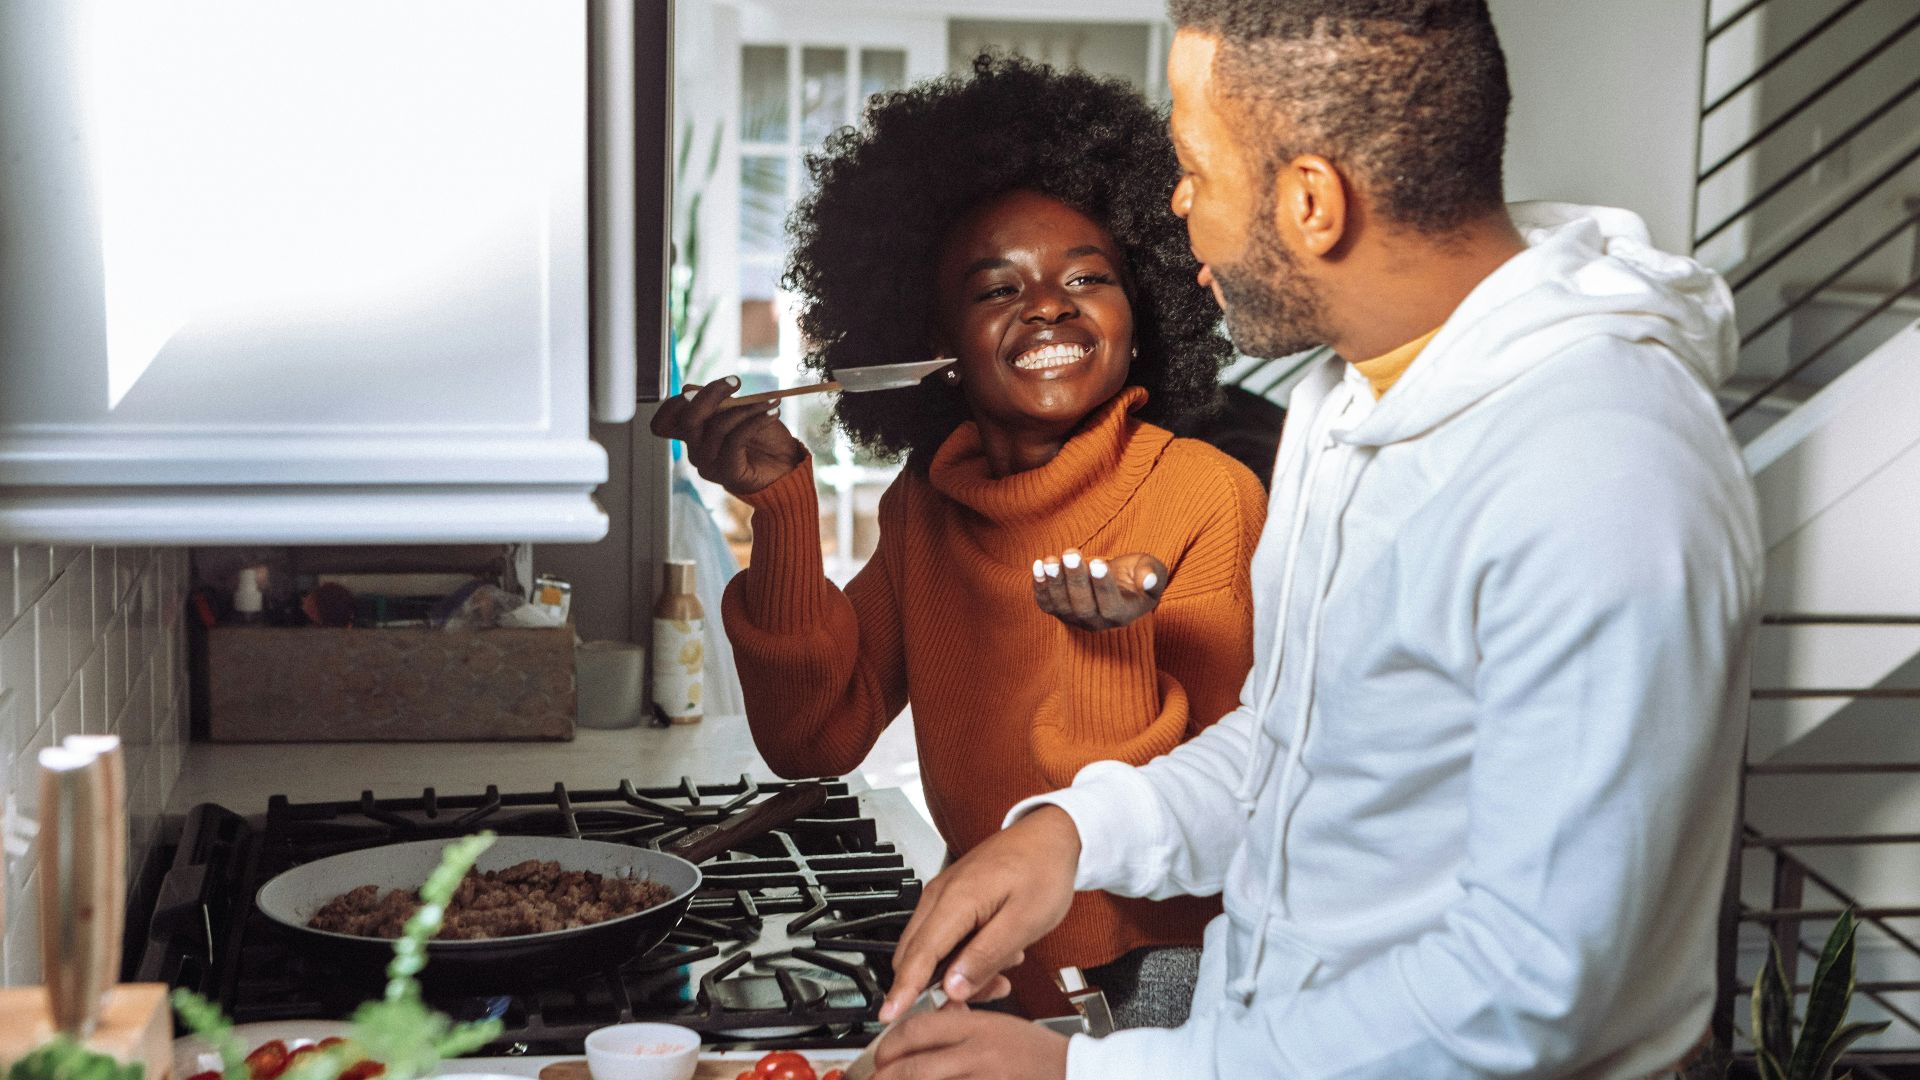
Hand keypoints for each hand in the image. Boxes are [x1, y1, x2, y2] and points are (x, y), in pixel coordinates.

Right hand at [649, 377, 806, 496]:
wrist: (786, 465)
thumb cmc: (762, 437)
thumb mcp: (738, 411)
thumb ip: (715, 402)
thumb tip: (688, 388)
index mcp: (693, 434)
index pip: (665, 421)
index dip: (678, 401)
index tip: (713, 384)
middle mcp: (695, 450)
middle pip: (687, 420)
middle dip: (710, 394)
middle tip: (736, 382)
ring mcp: (709, 464)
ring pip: (717, 427)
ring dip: (746, 409)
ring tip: (769, 403)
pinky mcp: (727, 473)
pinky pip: (735, 440)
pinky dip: (756, 421)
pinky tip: (772, 413)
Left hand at [871, 1009, 1068, 1079]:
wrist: (1076, 1074)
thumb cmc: (1040, 1056)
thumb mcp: (1001, 1027)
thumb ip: (965, 1024)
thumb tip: (928, 1024)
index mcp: (978, 1028)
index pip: (919, 1029)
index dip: (890, 1044)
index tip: (880, 1055)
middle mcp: (978, 1055)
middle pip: (914, 1067)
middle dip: (885, 1077)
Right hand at [882, 807, 1080, 1020]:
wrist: (1051, 835)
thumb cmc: (1043, 870)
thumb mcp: (1024, 922)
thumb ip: (985, 956)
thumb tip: (952, 986)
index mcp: (956, 900)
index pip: (919, 955)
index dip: (903, 990)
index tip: (889, 1014)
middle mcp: (941, 895)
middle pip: (916, 956)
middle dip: (936, 988)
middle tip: (972, 1002)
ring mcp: (944, 895)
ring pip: (931, 950)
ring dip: (956, 973)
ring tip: (999, 975)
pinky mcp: (952, 899)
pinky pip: (944, 938)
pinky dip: (962, 956)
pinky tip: (994, 956)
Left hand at [1032, 550, 1166, 630]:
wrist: (1114, 582)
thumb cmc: (1135, 574)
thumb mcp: (1152, 570)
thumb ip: (1153, 574)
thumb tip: (1149, 580)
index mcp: (1123, 615)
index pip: (1111, 606)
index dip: (1103, 586)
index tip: (1099, 563)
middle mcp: (1097, 623)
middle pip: (1083, 606)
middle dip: (1076, 579)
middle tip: (1071, 553)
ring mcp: (1075, 619)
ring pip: (1062, 606)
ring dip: (1055, 582)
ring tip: (1052, 560)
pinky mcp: (1058, 611)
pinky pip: (1046, 604)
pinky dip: (1040, 587)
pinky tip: (1039, 565)